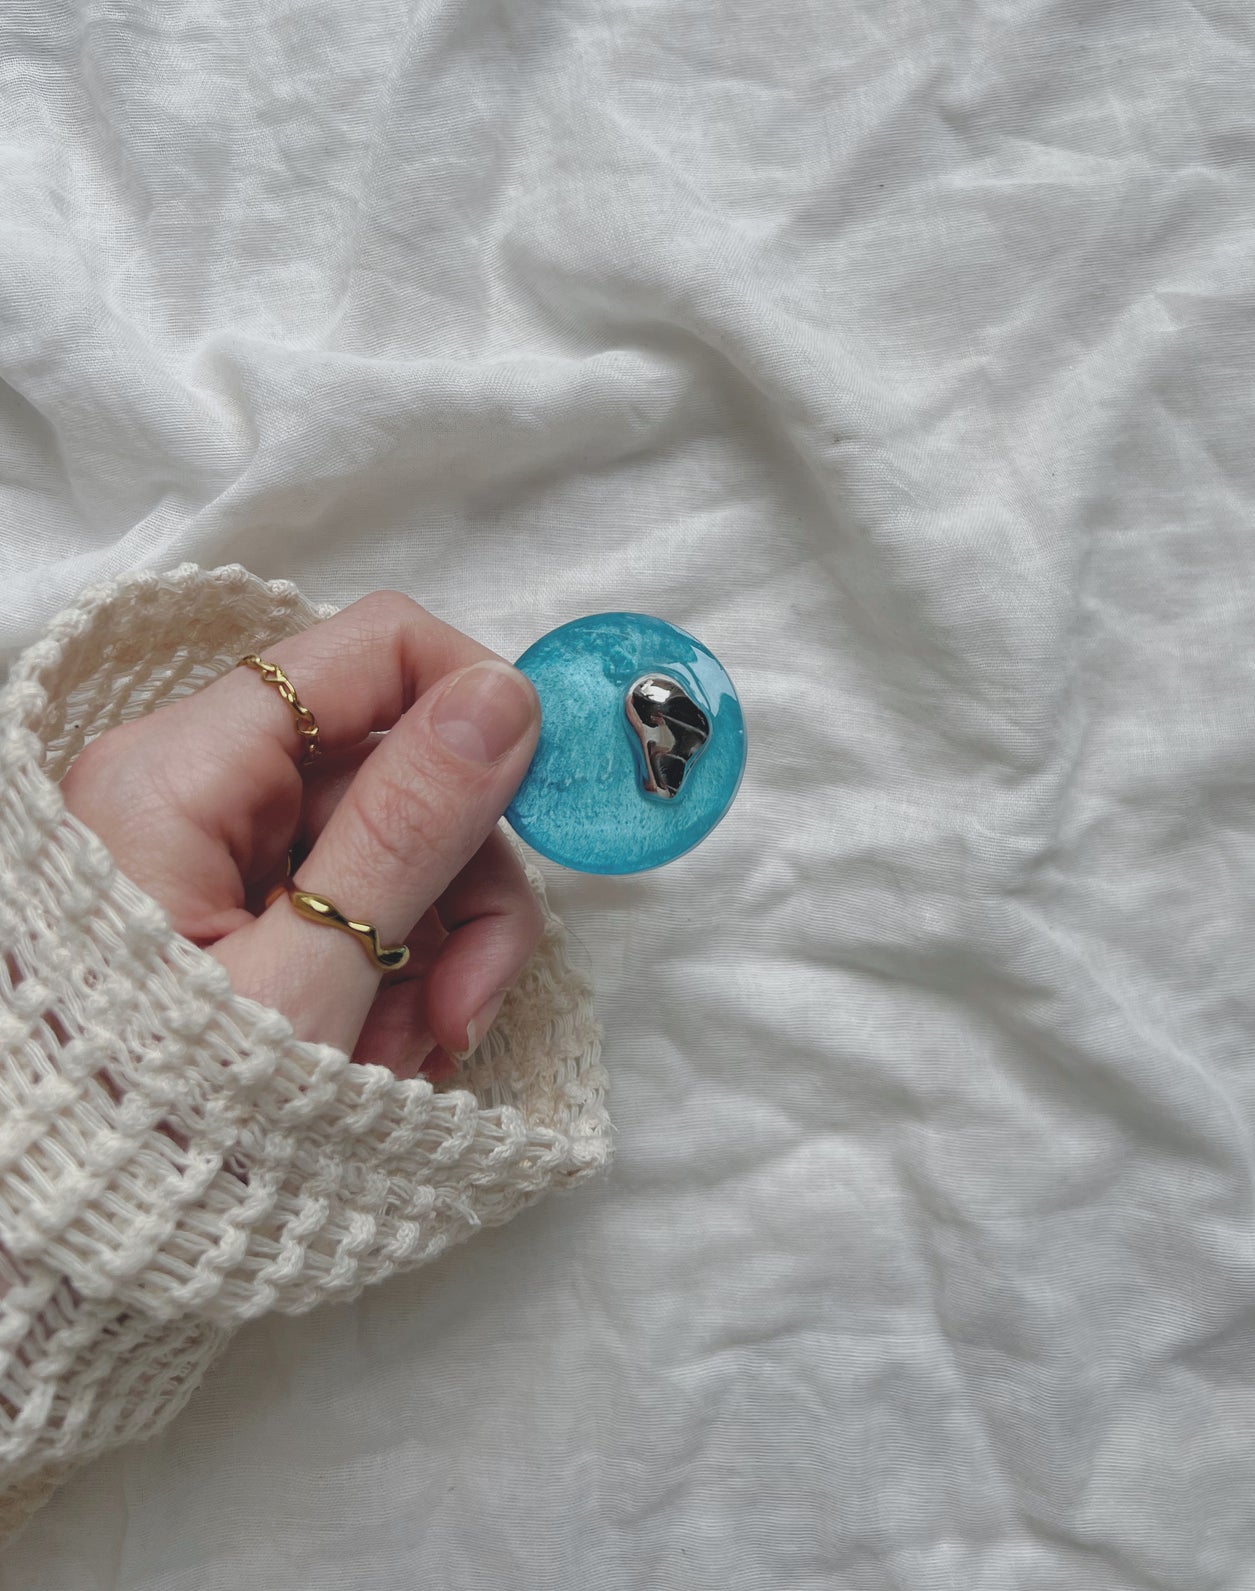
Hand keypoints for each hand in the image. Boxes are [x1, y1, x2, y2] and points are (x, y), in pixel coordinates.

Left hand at [59, 589, 542, 1082]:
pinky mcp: (225, 912)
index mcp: (182, 772)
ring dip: (433, 950)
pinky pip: (347, 909)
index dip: (478, 707)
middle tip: (468, 1008)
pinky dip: (386, 980)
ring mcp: (208, 854)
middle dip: (459, 884)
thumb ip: (410, 826)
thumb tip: (502, 694)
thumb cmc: (159, 1126)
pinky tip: (380, 1060)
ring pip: (387, 846)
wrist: (48, 1267)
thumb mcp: (306, 979)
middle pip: (393, 766)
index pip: (373, 651)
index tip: (542, 810)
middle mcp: (190, 788)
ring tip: (416, 1059)